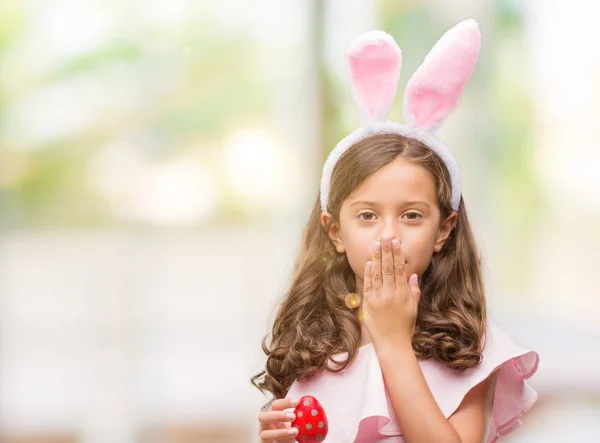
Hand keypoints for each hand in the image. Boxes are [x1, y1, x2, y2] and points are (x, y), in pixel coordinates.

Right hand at [258, 398, 299, 441]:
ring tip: (295, 431)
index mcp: (272, 416)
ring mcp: (264, 437)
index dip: (285, 402)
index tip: (298, 402)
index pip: (275, 405)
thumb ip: (300, 417)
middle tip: (294, 417)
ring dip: (280, 433)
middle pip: (262, 416)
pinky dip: (280, 441)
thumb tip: (316, 410)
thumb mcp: (294, 424)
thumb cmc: (290, 434)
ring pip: (265, 434)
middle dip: (278, 415)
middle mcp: (265, 426)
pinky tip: (292, 442)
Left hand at [362, 236, 420, 353]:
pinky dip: (368, 273)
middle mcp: (391, 294)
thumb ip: (413, 291)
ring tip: (376, 244)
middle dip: (387, 251)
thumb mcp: (413, 308)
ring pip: (377, 274)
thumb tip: (413, 274)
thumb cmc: (405, 327)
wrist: (393, 344)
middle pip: (388, 268)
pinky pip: (368, 285)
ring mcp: (379, 299)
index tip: (396, 243)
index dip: (397, 255)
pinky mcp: (369, 304)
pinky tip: (369, 262)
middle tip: (386, 237)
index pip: (399, 269)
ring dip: (376, 258)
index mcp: (404, 294)